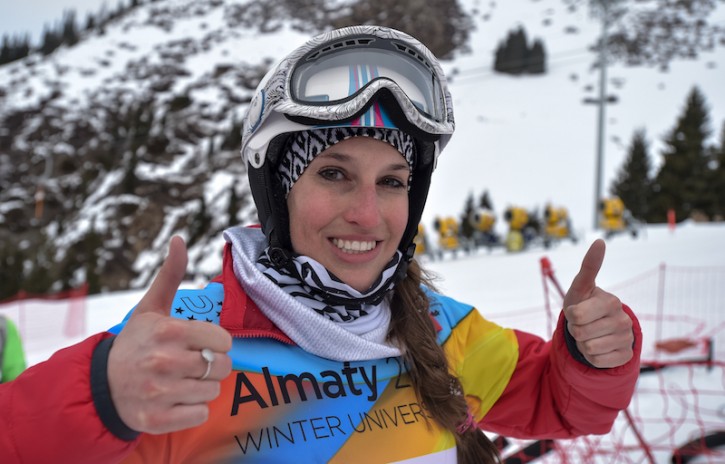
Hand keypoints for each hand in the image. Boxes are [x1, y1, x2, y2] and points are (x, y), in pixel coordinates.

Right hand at [108, 236, 232, 433]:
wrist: (100, 385)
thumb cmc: (134, 343)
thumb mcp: (150, 308)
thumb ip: (170, 275)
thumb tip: (180, 239)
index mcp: (167, 331)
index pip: (223, 340)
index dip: (216, 342)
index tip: (201, 343)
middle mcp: (164, 362)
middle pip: (221, 366)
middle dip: (211, 365)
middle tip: (191, 363)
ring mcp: (160, 393)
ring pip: (212, 391)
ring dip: (202, 387)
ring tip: (182, 380)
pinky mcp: (157, 419)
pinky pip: (200, 414)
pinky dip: (193, 409)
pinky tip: (175, 398)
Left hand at [563, 239, 633, 367]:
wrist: (596, 329)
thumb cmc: (584, 305)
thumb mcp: (580, 287)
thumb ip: (589, 266)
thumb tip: (600, 240)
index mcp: (611, 301)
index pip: (576, 315)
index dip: (570, 315)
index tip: (577, 311)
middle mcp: (623, 319)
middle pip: (580, 333)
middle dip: (575, 330)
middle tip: (583, 324)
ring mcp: (626, 338)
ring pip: (588, 349)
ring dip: (582, 344)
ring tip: (590, 335)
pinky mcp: (626, 356)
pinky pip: (598, 362)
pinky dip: (592, 357)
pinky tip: (598, 348)